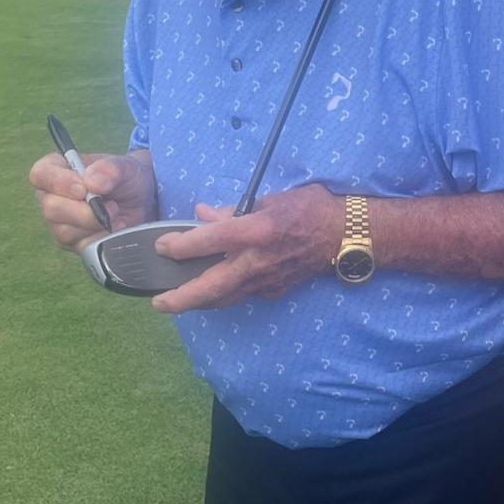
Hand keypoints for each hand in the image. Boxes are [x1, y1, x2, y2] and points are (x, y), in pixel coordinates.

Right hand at [29, 148, 156, 252]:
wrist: (142, 201)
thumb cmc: (127, 177)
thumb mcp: (126, 166)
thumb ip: (110, 168)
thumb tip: (92, 181)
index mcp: (57, 169)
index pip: (40, 175)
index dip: (58, 182)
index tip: (83, 188)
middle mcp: (52, 196)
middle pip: (51, 208)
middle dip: (83, 210)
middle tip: (110, 204)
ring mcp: (60, 222)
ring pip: (64, 231)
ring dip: (95, 224)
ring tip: (115, 213)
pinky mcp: (73, 242)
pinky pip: (80, 246)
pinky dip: (101, 237)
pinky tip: (115, 227)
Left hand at [150, 184, 345, 312]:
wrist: (345, 235)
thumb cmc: (309, 208)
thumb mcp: (269, 199)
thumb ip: (232, 211)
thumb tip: (202, 215)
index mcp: (255, 231)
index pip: (208, 241)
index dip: (180, 246)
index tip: (162, 246)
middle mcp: (256, 261)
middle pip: (210, 287)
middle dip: (182, 299)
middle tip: (159, 303)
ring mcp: (266, 281)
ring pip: (224, 298)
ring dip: (199, 303)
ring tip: (178, 303)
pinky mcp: (274, 291)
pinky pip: (242, 295)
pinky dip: (223, 295)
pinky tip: (214, 291)